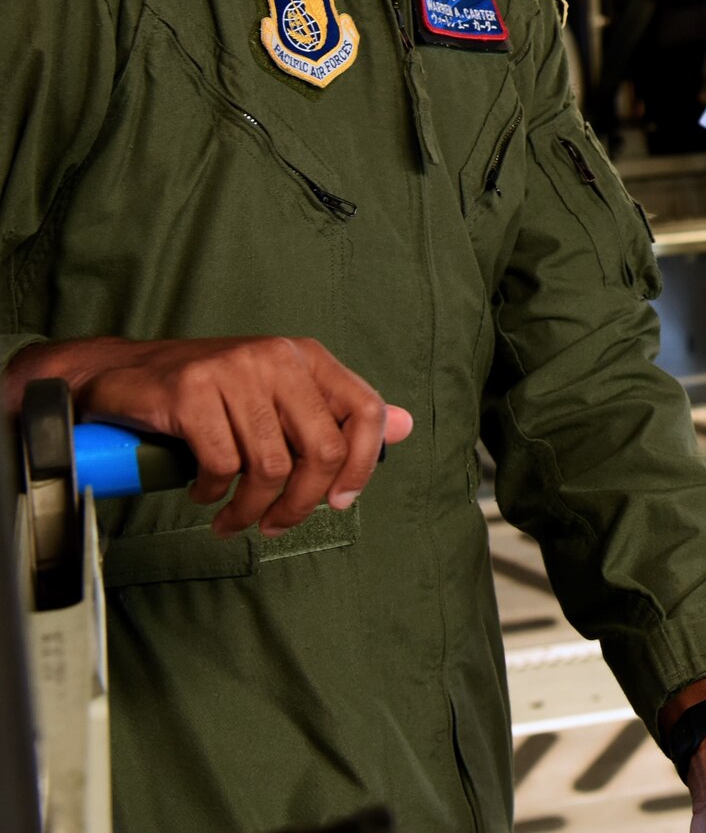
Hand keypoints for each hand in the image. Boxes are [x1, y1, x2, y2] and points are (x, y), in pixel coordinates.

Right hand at [11, 334, 412, 538]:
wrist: (123, 373)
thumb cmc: (209, 394)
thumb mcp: (279, 395)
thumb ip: (337, 413)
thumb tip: (405, 427)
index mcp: (308, 358)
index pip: (365, 411)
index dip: (362, 465)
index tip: (340, 502)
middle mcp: (278, 358)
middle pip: (321, 450)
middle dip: (302, 503)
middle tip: (278, 525)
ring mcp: (234, 371)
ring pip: (270, 466)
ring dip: (252, 509)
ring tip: (234, 520)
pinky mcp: (192, 392)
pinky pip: (222, 464)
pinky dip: (213, 492)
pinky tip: (204, 492)